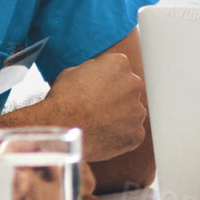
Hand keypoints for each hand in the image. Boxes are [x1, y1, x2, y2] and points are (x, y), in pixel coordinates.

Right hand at [32, 51, 146, 162]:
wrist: (61, 130)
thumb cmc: (62, 101)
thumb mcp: (72, 72)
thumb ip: (93, 70)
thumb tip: (98, 72)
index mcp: (118, 64)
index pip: (119, 68)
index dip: (106, 79)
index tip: (97, 88)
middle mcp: (133, 84)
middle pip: (129, 88)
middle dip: (117, 96)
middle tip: (98, 107)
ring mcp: (137, 110)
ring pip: (132, 111)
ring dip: (120, 116)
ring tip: (98, 123)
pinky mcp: (137, 133)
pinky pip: (132, 133)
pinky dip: (121, 135)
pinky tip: (103, 135)